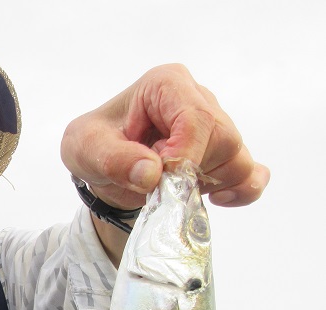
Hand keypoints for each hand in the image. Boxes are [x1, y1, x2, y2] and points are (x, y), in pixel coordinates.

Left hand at [60, 64, 269, 210]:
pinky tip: (215, 199)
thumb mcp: (84, 149)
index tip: (159, 180)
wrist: (102, 167)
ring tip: (166, 186)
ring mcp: (216, 125)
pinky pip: (251, 174)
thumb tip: (152, 173)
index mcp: (166, 85)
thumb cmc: (94, 146)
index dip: (185, 154)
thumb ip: (113, 160)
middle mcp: (198, 99)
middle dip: (191, 172)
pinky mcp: (224, 154)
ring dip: (204, 185)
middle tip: (154, 185)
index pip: (196, 117)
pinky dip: (241, 190)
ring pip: (236, 159)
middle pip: (223, 138)